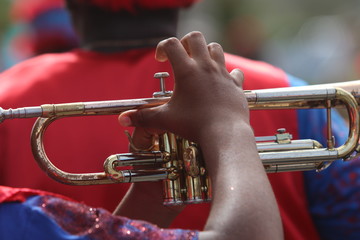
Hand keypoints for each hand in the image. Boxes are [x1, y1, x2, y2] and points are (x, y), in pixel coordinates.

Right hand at [118, 31, 246, 145]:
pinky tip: (220, 82)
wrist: (225, 134)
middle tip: (180, 56)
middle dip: (185, 42)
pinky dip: (227, 73)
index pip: (171, 44)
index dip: (162, 47)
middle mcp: (206, 67)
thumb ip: (143, 117)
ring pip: (216, 48)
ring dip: (206, 52)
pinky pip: (234, 71)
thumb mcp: (165, 119)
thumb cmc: (195, 125)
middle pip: (196, 37)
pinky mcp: (235, 85)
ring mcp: (222, 74)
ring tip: (199, 66)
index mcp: (187, 71)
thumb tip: (123, 119)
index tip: (160, 59)